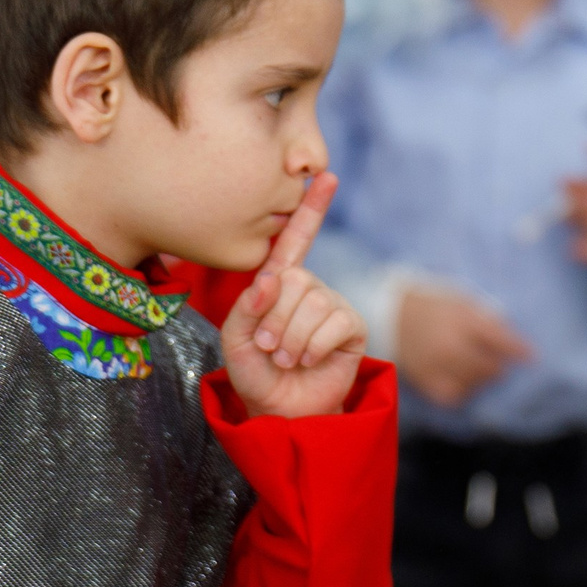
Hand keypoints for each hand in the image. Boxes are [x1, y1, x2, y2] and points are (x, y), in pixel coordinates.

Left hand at [219, 174, 367, 418]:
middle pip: (295, 279)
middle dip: (275, 319)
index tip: (324, 174)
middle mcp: (309, 288)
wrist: (282, 411)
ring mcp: (332, 307)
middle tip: (268, 348)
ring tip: (286, 358)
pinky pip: (335, 322)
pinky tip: (307, 360)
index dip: (311, 208)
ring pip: (313, 302)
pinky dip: (313, 345)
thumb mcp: (235, 339)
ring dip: (291, 338)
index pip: (296, 239)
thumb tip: (274, 280)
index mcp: (279, 284)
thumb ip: (247, 307)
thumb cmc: (255, 374)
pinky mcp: (351, 328)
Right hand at [394, 285, 531, 408]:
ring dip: (482, 381)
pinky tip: (463, 382)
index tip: (533, 358)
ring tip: (480, 370)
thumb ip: (488, 320)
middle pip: (490, 368)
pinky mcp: (425, 380)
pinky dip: (463, 392)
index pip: (500, 340)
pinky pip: (452, 396)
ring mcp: (436, 364)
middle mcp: (451, 344)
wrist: (392, 315)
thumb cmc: (436, 307)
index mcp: (463, 320)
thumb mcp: (463, 302)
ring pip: (473, 384)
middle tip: (501, 365)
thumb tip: (516, 342)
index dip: (519, 351)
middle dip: (500, 368)